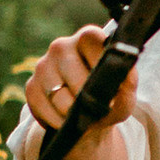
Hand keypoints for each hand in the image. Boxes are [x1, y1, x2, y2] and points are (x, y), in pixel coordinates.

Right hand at [23, 25, 138, 135]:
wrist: (88, 116)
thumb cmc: (110, 97)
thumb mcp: (125, 92)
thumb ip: (128, 83)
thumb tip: (125, 78)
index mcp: (87, 38)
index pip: (89, 39)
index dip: (99, 60)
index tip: (109, 81)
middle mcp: (61, 46)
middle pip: (71, 70)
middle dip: (86, 95)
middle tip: (96, 107)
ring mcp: (43, 66)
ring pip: (57, 93)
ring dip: (72, 112)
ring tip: (83, 116)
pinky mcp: (31, 87)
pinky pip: (42, 107)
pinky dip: (57, 120)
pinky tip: (66, 120)